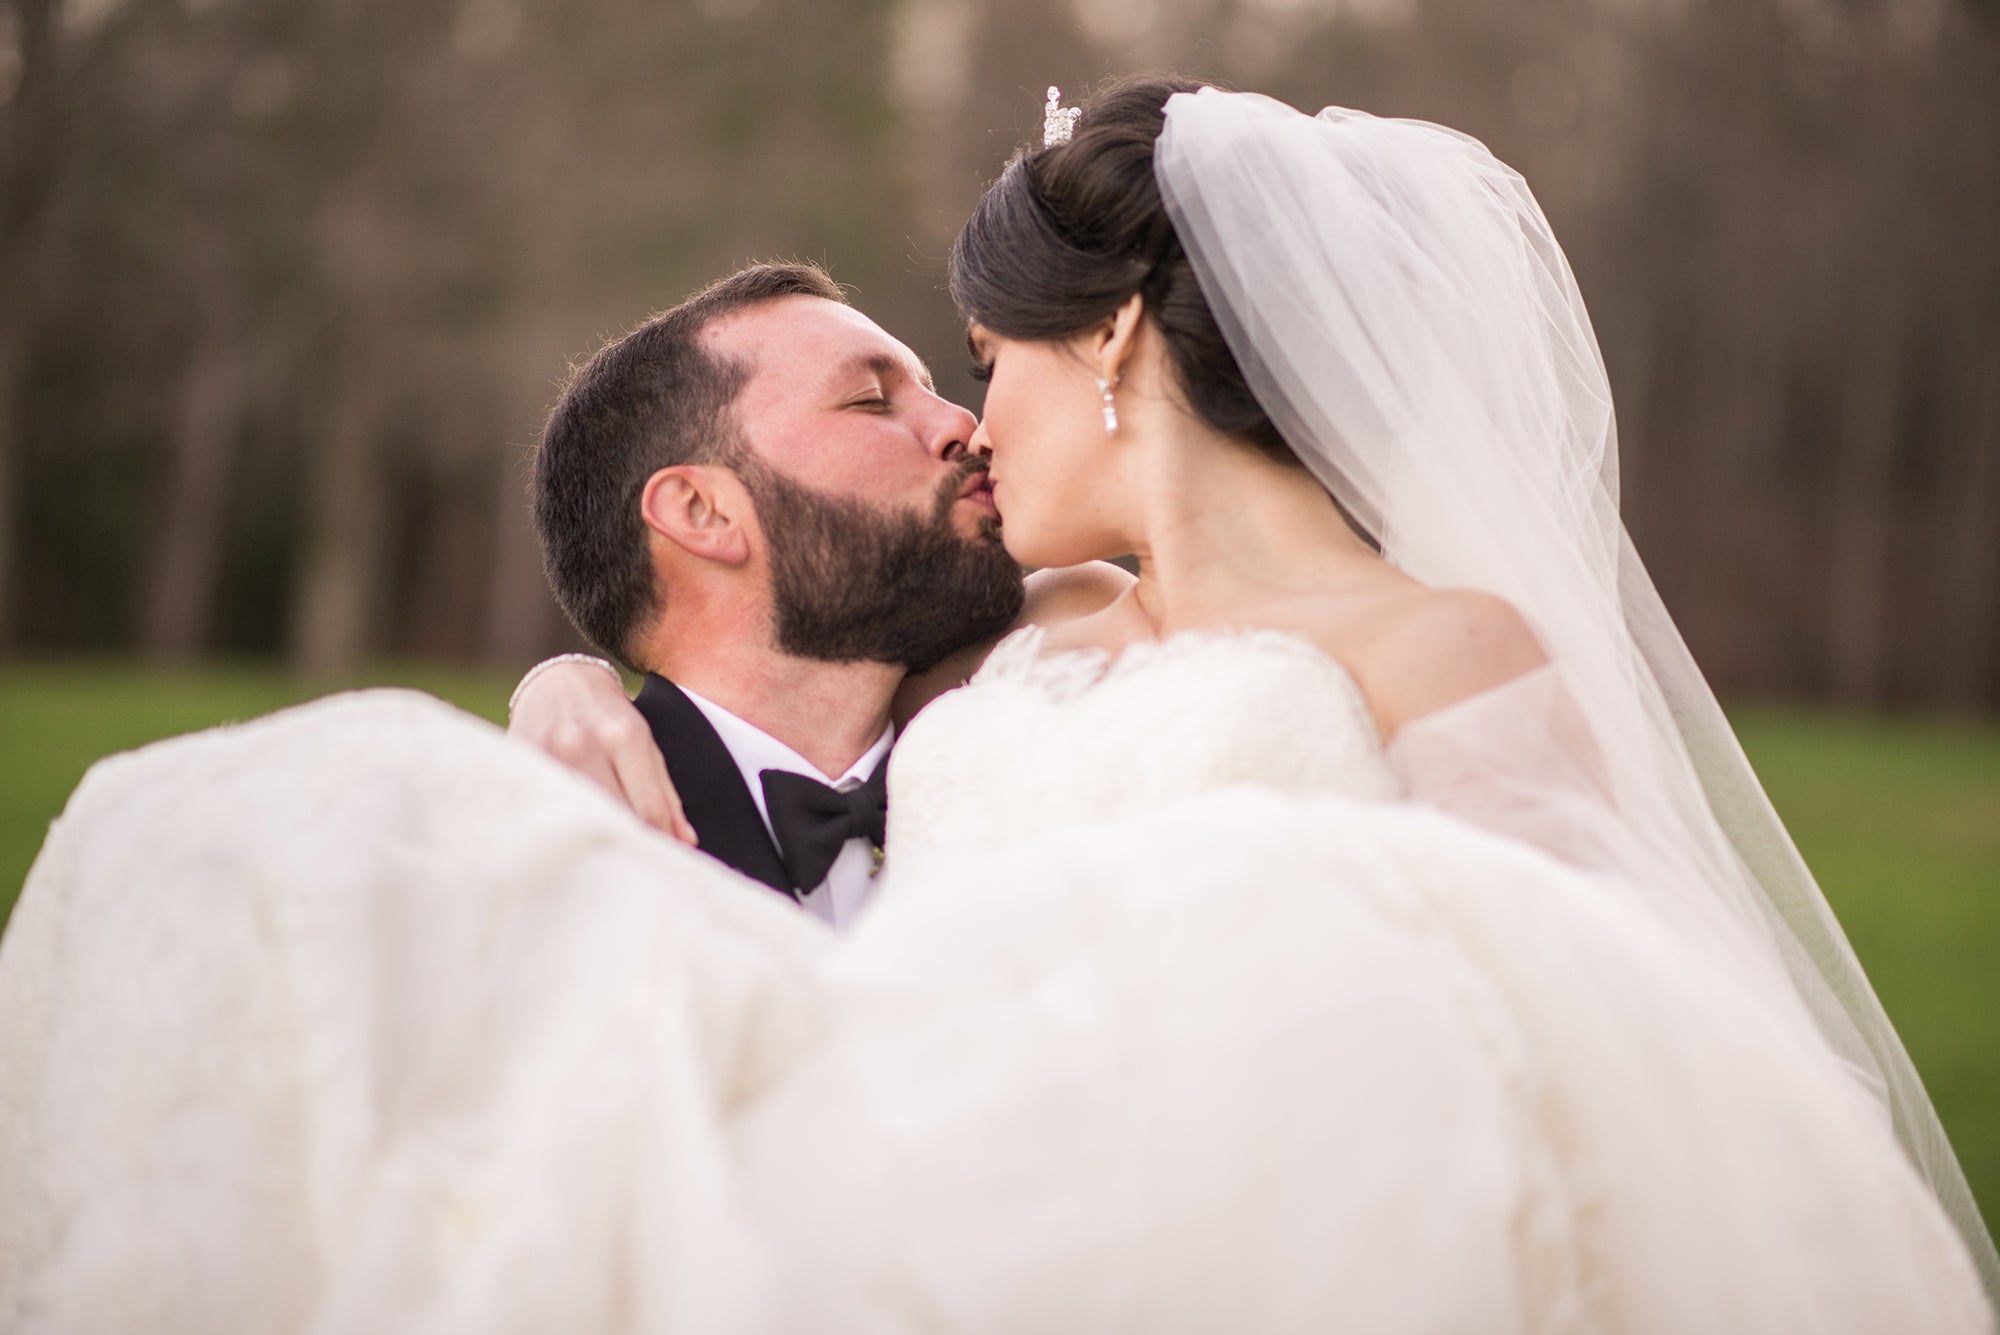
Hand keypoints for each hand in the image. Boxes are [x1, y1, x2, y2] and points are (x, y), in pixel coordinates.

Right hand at [507, 660, 697, 844]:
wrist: (557, 683)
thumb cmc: (609, 717)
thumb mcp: (645, 744)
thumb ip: (665, 794)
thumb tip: (684, 842)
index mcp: (624, 736)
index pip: (649, 809)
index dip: (661, 842)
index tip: (664, 858)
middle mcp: (584, 744)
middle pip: (614, 817)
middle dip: (631, 844)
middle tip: (640, 864)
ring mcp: (549, 754)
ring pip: (580, 817)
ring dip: (597, 841)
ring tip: (608, 855)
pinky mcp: (522, 763)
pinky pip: (549, 808)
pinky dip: (565, 827)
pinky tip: (575, 836)